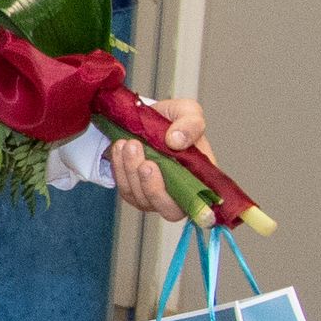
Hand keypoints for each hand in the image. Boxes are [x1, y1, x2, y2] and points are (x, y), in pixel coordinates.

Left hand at [109, 98, 209, 221]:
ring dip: (132, 171)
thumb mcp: (188, 111)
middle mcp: (180, 192)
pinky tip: (119, 149)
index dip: (189, 201)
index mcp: (200, 177)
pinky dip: (120, 170)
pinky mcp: (135, 192)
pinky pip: (126, 190)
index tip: (170, 175)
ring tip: (129, 143)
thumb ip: (191, 124)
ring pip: (142, 198)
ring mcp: (156, 196)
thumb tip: (177, 141)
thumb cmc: (172, 120)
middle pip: (169, 209)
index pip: (200, 202)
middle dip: (152, 185)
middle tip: (142, 155)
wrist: (145, 118)